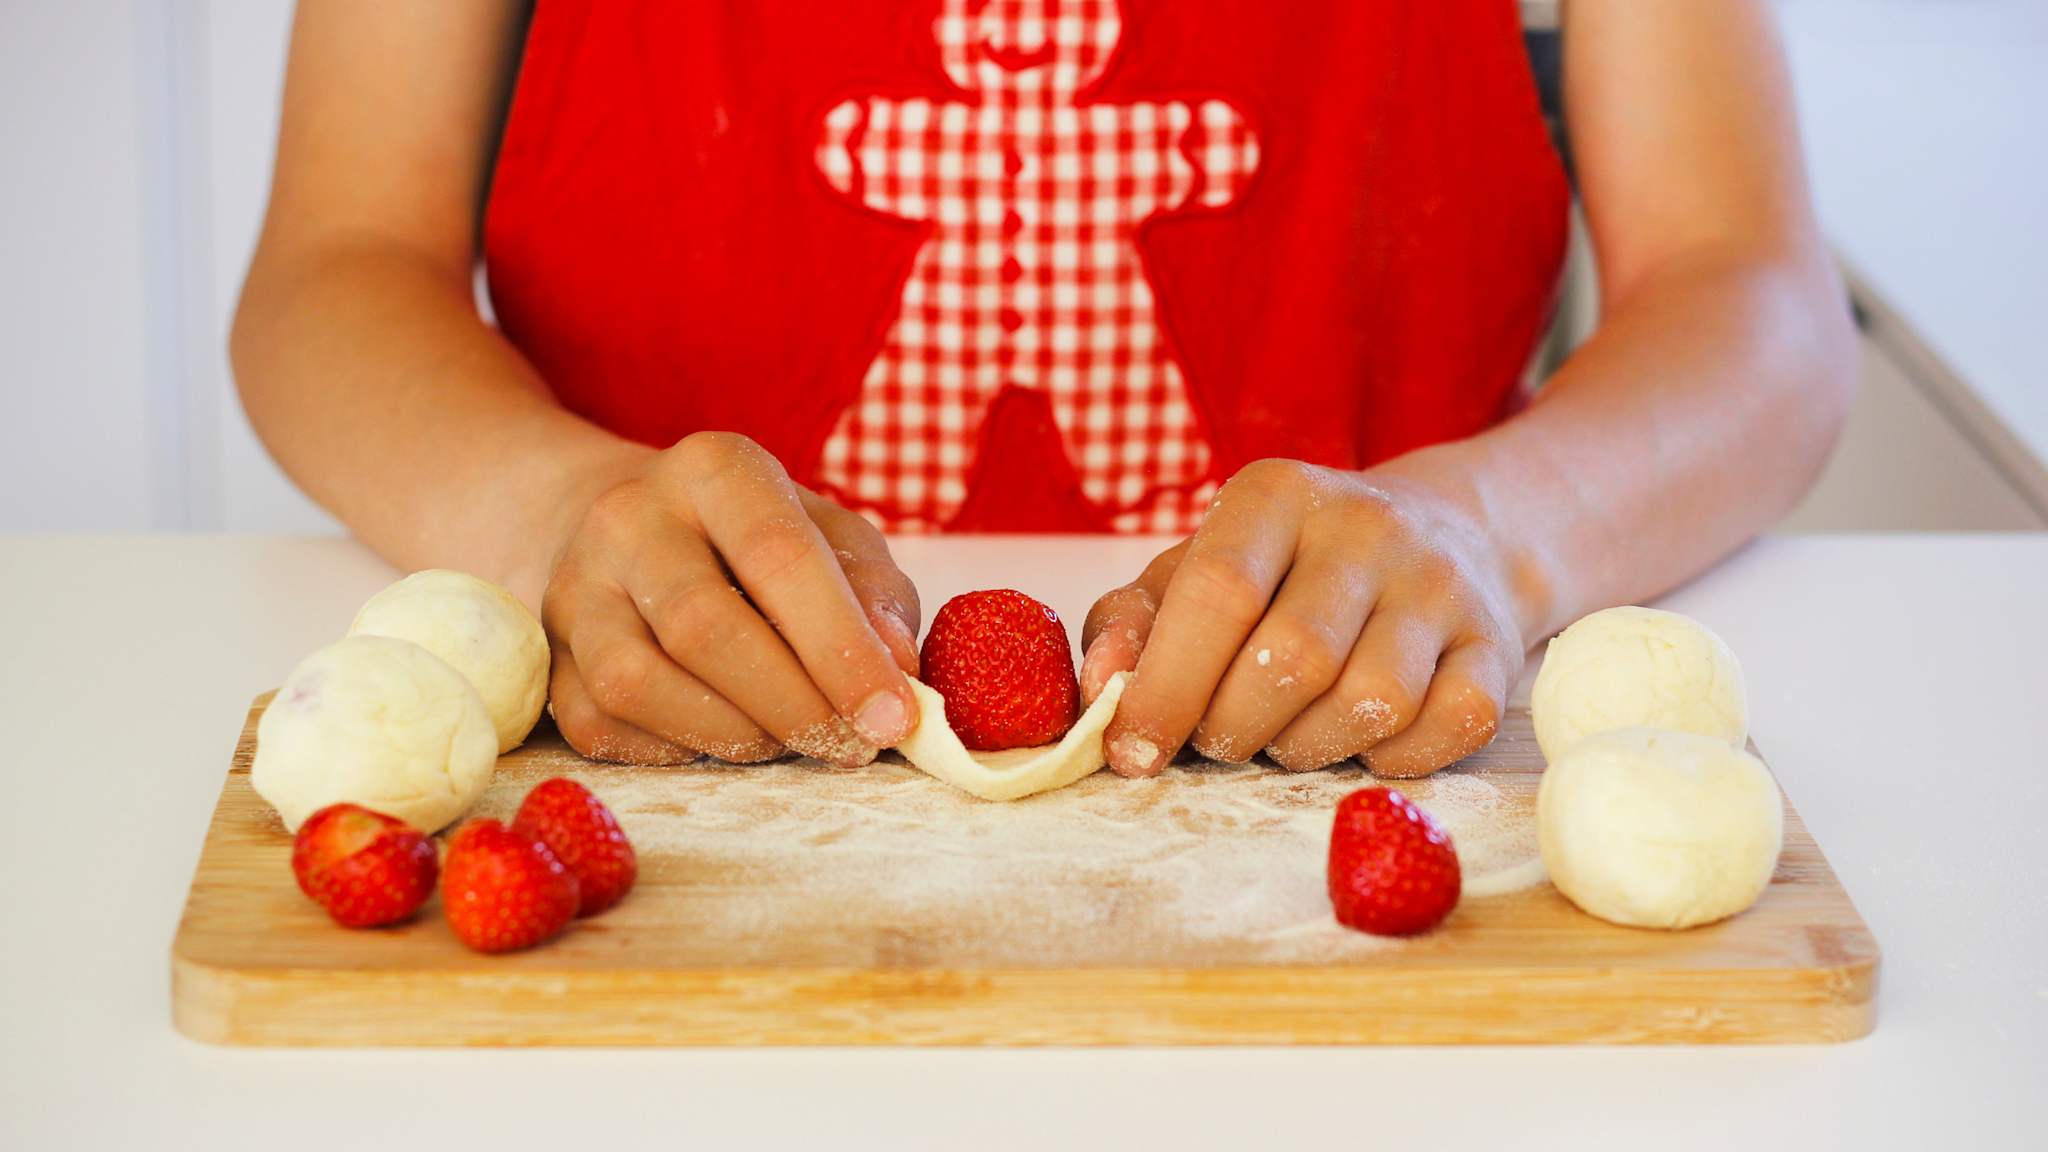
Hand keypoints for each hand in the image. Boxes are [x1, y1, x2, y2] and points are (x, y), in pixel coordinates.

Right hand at [542, 432, 921, 766]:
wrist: (635, 533)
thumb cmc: (760, 543)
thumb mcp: (835, 542)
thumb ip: (875, 599)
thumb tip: (897, 674)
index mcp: (715, 469)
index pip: (779, 556)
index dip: (841, 648)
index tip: (894, 718)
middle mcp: (630, 516)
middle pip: (704, 627)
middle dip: (792, 704)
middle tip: (849, 745)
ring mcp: (574, 586)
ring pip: (637, 682)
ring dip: (732, 734)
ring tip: (787, 740)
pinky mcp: (548, 655)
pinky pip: (602, 727)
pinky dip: (676, 750)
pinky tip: (719, 736)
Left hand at [1081, 459, 1527, 778]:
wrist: (1447, 536)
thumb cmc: (1287, 572)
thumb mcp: (1197, 569)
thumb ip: (1131, 622)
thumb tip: (1100, 691)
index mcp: (1277, 496)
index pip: (1218, 591)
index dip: (1165, 686)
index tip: (1133, 751)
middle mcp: (1368, 528)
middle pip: (1291, 660)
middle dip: (1233, 728)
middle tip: (1219, 739)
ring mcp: (1442, 587)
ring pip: (1369, 705)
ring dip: (1307, 748)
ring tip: (1286, 732)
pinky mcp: (1495, 647)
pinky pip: (1443, 732)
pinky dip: (1389, 759)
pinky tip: (1360, 737)